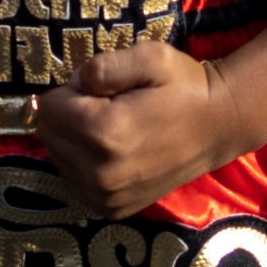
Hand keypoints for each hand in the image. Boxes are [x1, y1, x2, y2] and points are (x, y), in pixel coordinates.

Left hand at [30, 37, 246, 216]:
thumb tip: (74, 84)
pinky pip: (72, 180)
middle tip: (108, 107)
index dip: (72, 90)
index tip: (104, 89)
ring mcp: (105, 197)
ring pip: (57, 158)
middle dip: (69, 115)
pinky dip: (84, 163)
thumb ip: (104, 65)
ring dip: (75, 140)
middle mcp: (99, 173)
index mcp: (104, 133)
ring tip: (115, 129)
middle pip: (48, 134)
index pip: (47, 106)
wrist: (219, 127)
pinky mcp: (110, 210)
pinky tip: (113, 153)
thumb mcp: (150, 56)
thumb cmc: (184, 87)